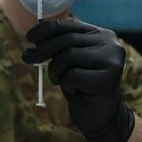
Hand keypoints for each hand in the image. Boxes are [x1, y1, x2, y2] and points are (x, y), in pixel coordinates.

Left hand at [22, 19, 134, 141]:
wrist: (99, 117)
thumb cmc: (81, 86)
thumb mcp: (69, 60)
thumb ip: (59, 45)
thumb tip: (35, 34)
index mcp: (101, 34)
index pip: (69, 25)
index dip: (46, 30)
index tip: (29, 37)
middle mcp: (110, 42)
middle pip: (67, 39)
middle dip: (43, 49)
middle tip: (28, 58)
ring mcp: (112, 59)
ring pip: (69, 55)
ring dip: (56, 70)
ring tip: (60, 80)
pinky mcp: (109, 77)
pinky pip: (74, 75)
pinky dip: (67, 84)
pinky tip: (76, 91)